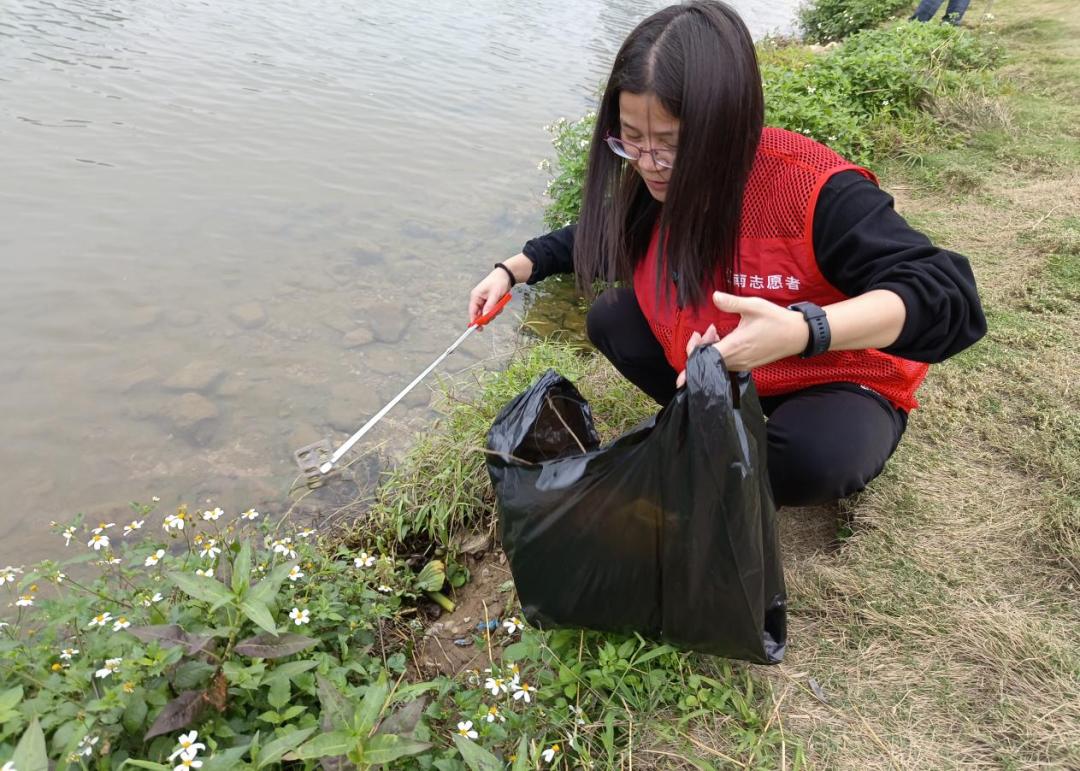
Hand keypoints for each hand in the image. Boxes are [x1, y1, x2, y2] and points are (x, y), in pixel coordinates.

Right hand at [468, 268, 512, 324]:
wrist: (506, 276)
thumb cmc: (498, 282)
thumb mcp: (495, 294)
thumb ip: (490, 306)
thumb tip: (485, 317)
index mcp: (476, 296)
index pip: (473, 311)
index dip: (475, 321)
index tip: (479, 329)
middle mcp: (478, 299)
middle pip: (480, 314)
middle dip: (489, 315)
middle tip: (495, 312)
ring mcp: (484, 301)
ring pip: (488, 313)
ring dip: (495, 312)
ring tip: (500, 303)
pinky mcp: (490, 302)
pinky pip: (493, 310)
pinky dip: (497, 309)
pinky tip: (501, 302)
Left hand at [675, 291, 808, 385]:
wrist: (797, 335)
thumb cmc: (776, 320)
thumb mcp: (754, 306)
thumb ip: (732, 303)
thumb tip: (714, 297)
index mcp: (735, 346)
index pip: (706, 360)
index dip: (692, 363)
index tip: (687, 361)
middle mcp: (737, 360)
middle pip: (708, 361)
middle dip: (701, 346)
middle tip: (710, 328)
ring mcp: (742, 365)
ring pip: (716, 363)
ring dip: (711, 348)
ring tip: (717, 330)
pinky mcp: (746, 365)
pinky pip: (726, 364)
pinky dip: (720, 353)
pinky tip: (724, 338)